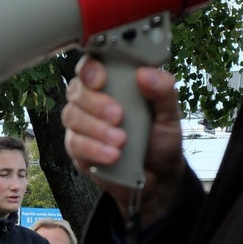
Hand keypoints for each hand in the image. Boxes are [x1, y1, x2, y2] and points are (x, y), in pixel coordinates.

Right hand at [62, 56, 184, 225]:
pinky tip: (112, 156)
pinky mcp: (79, 150)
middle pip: (76, 91)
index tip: (101, 80)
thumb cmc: (160, 139)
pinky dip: (93, 149)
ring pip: (72, 117)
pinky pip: (74, 144)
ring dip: (95, 129)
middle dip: (95, 103)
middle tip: (119, 116)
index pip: (91, 67)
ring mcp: (83, 126)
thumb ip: (163, 91)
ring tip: (121, 141)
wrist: (159, 176)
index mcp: (114, 85)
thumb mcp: (170, 114)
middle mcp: (93, 102)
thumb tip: (145, 73)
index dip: (90, 69)